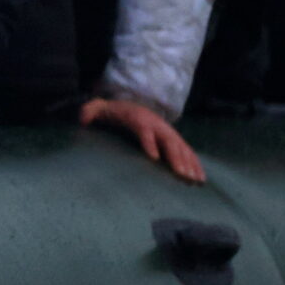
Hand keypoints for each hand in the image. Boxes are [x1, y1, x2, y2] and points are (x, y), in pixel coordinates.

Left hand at [82, 96, 205, 183]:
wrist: (130, 104)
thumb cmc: (114, 111)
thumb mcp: (99, 109)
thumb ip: (90, 111)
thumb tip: (83, 118)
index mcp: (137, 118)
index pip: (144, 130)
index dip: (149, 142)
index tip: (153, 158)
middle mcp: (156, 124)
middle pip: (168, 140)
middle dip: (175, 158)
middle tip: (181, 175)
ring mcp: (166, 131)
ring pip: (181, 147)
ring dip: (189, 163)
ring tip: (195, 180)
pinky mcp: (173, 138)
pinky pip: (187, 151)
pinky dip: (195, 163)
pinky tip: (201, 177)